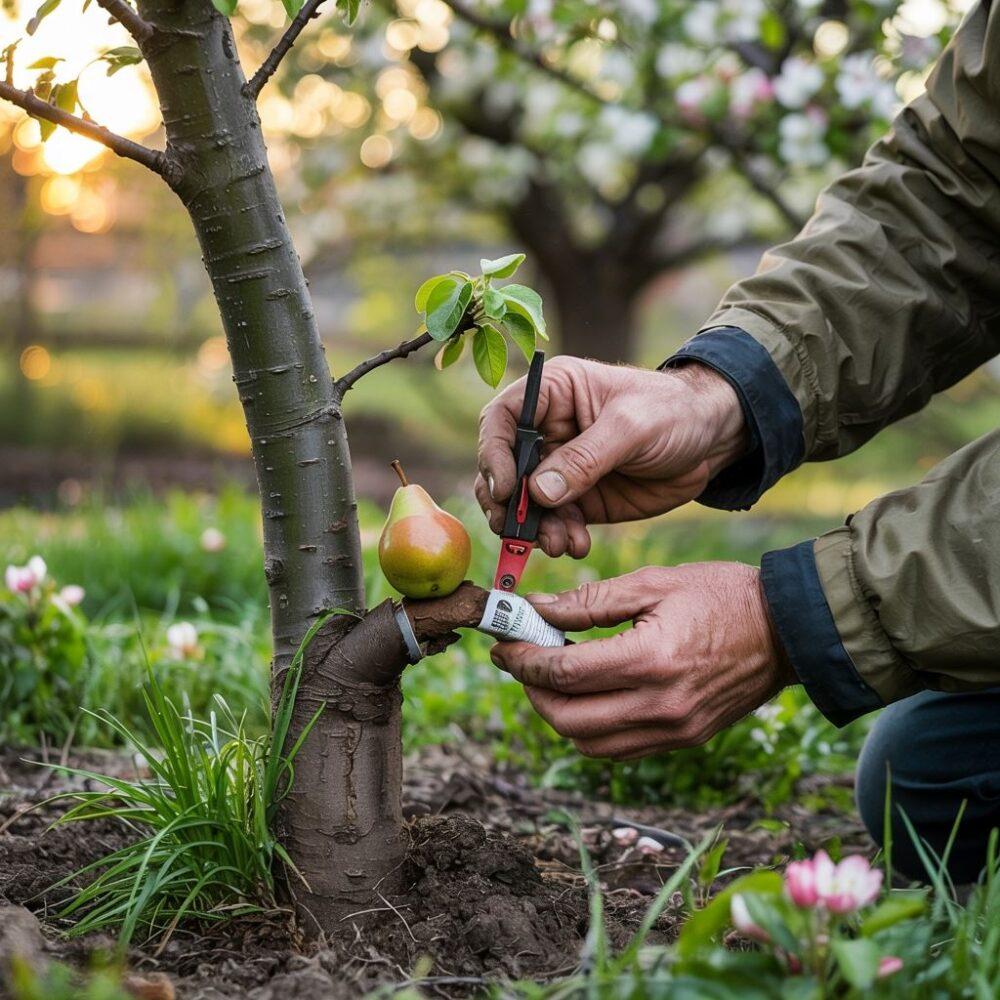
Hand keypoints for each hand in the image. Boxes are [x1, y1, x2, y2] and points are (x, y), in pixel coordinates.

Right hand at [476, 356, 746, 557]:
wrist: (712, 441)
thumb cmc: (673, 412)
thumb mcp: (632, 427)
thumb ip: (586, 458)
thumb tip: (539, 492)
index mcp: (552, 394)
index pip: (500, 420)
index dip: (494, 455)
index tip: (507, 490)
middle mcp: (546, 431)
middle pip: (502, 468)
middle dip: (506, 503)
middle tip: (516, 530)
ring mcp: (559, 469)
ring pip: (523, 504)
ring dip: (532, 529)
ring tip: (558, 544)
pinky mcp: (577, 500)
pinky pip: (553, 524)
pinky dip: (558, 538)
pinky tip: (577, 545)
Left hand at [489, 564, 794, 759]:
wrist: (788, 628)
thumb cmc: (721, 594)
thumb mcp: (653, 584)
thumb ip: (589, 602)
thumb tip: (535, 609)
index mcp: (650, 661)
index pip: (564, 674)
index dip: (524, 660)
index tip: (504, 643)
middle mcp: (660, 706)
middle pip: (567, 719)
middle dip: (531, 691)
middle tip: (521, 661)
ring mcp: (674, 730)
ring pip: (589, 744)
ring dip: (557, 715)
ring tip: (550, 679)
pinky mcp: (684, 739)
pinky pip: (619, 750)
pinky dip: (590, 731)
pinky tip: (587, 697)